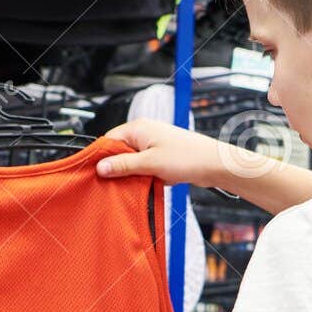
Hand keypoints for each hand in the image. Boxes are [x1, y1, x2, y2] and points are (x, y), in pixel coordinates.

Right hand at [97, 120, 229, 188]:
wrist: (214, 164)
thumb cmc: (188, 157)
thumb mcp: (149, 163)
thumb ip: (123, 165)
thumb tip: (100, 167)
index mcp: (138, 128)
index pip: (108, 140)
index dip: (102, 157)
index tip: (97, 174)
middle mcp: (144, 133)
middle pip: (119, 151)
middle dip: (117, 168)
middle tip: (116, 183)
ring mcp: (153, 145)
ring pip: (131, 161)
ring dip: (132, 174)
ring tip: (138, 183)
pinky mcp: (160, 156)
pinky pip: (144, 167)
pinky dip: (144, 176)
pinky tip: (149, 183)